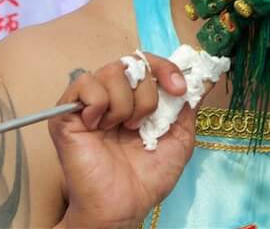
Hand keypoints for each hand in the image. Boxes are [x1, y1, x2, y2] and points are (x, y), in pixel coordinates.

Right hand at [49, 54, 196, 228]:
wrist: (122, 206)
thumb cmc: (146, 178)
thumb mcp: (180, 139)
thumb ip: (187, 108)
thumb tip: (202, 79)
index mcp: (137, 99)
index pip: (150, 63)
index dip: (166, 68)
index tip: (179, 89)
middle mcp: (113, 96)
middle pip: (133, 62)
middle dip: (147, 93)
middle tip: (142, 123)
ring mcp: (89, 103)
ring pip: (112, 71)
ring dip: (126, 103)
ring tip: (122, 129)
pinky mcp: (67, 113)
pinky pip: (85, 84)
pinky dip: (100, 103)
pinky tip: (99, 127)